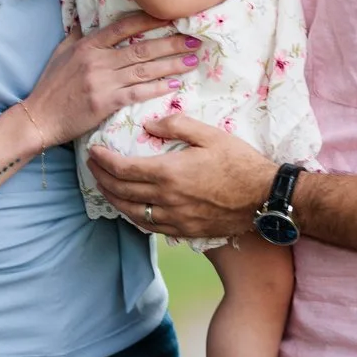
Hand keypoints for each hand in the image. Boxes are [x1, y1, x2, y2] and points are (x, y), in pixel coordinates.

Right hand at [16, 14, 192, 148]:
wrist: (40, 117)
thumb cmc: (50, 86)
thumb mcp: (61, 53)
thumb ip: (77, 36)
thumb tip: (85, 19)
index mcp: (88, 45)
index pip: (124, 27)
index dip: (149, 20)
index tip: (171, 16)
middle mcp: (98, 60)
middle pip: (142, 48)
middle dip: (171, 43)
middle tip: (194, 40)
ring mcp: (102, 81)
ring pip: (144, 70)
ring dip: (171, 65)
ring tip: (192, 60)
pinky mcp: (105, 102)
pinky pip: (137, 93)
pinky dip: (157, 88)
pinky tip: (174, 85)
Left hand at [88, 114, 278, 241]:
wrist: (264, 198)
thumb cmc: (240, 163)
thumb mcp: (210, 134)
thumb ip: (176, 125)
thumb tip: (149, 125)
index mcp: (169, 172)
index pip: (123, 168)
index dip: (103, 160)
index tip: (93, 151)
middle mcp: (165, 199)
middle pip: (121, 190)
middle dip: (101, 177)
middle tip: (92, 166)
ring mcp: (173, 218)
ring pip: (130, 212)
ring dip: (112, 198)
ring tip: (103, 186)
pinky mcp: (183, 230)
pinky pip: (148, 226)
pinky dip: (132, 216)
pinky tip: (129, 208)